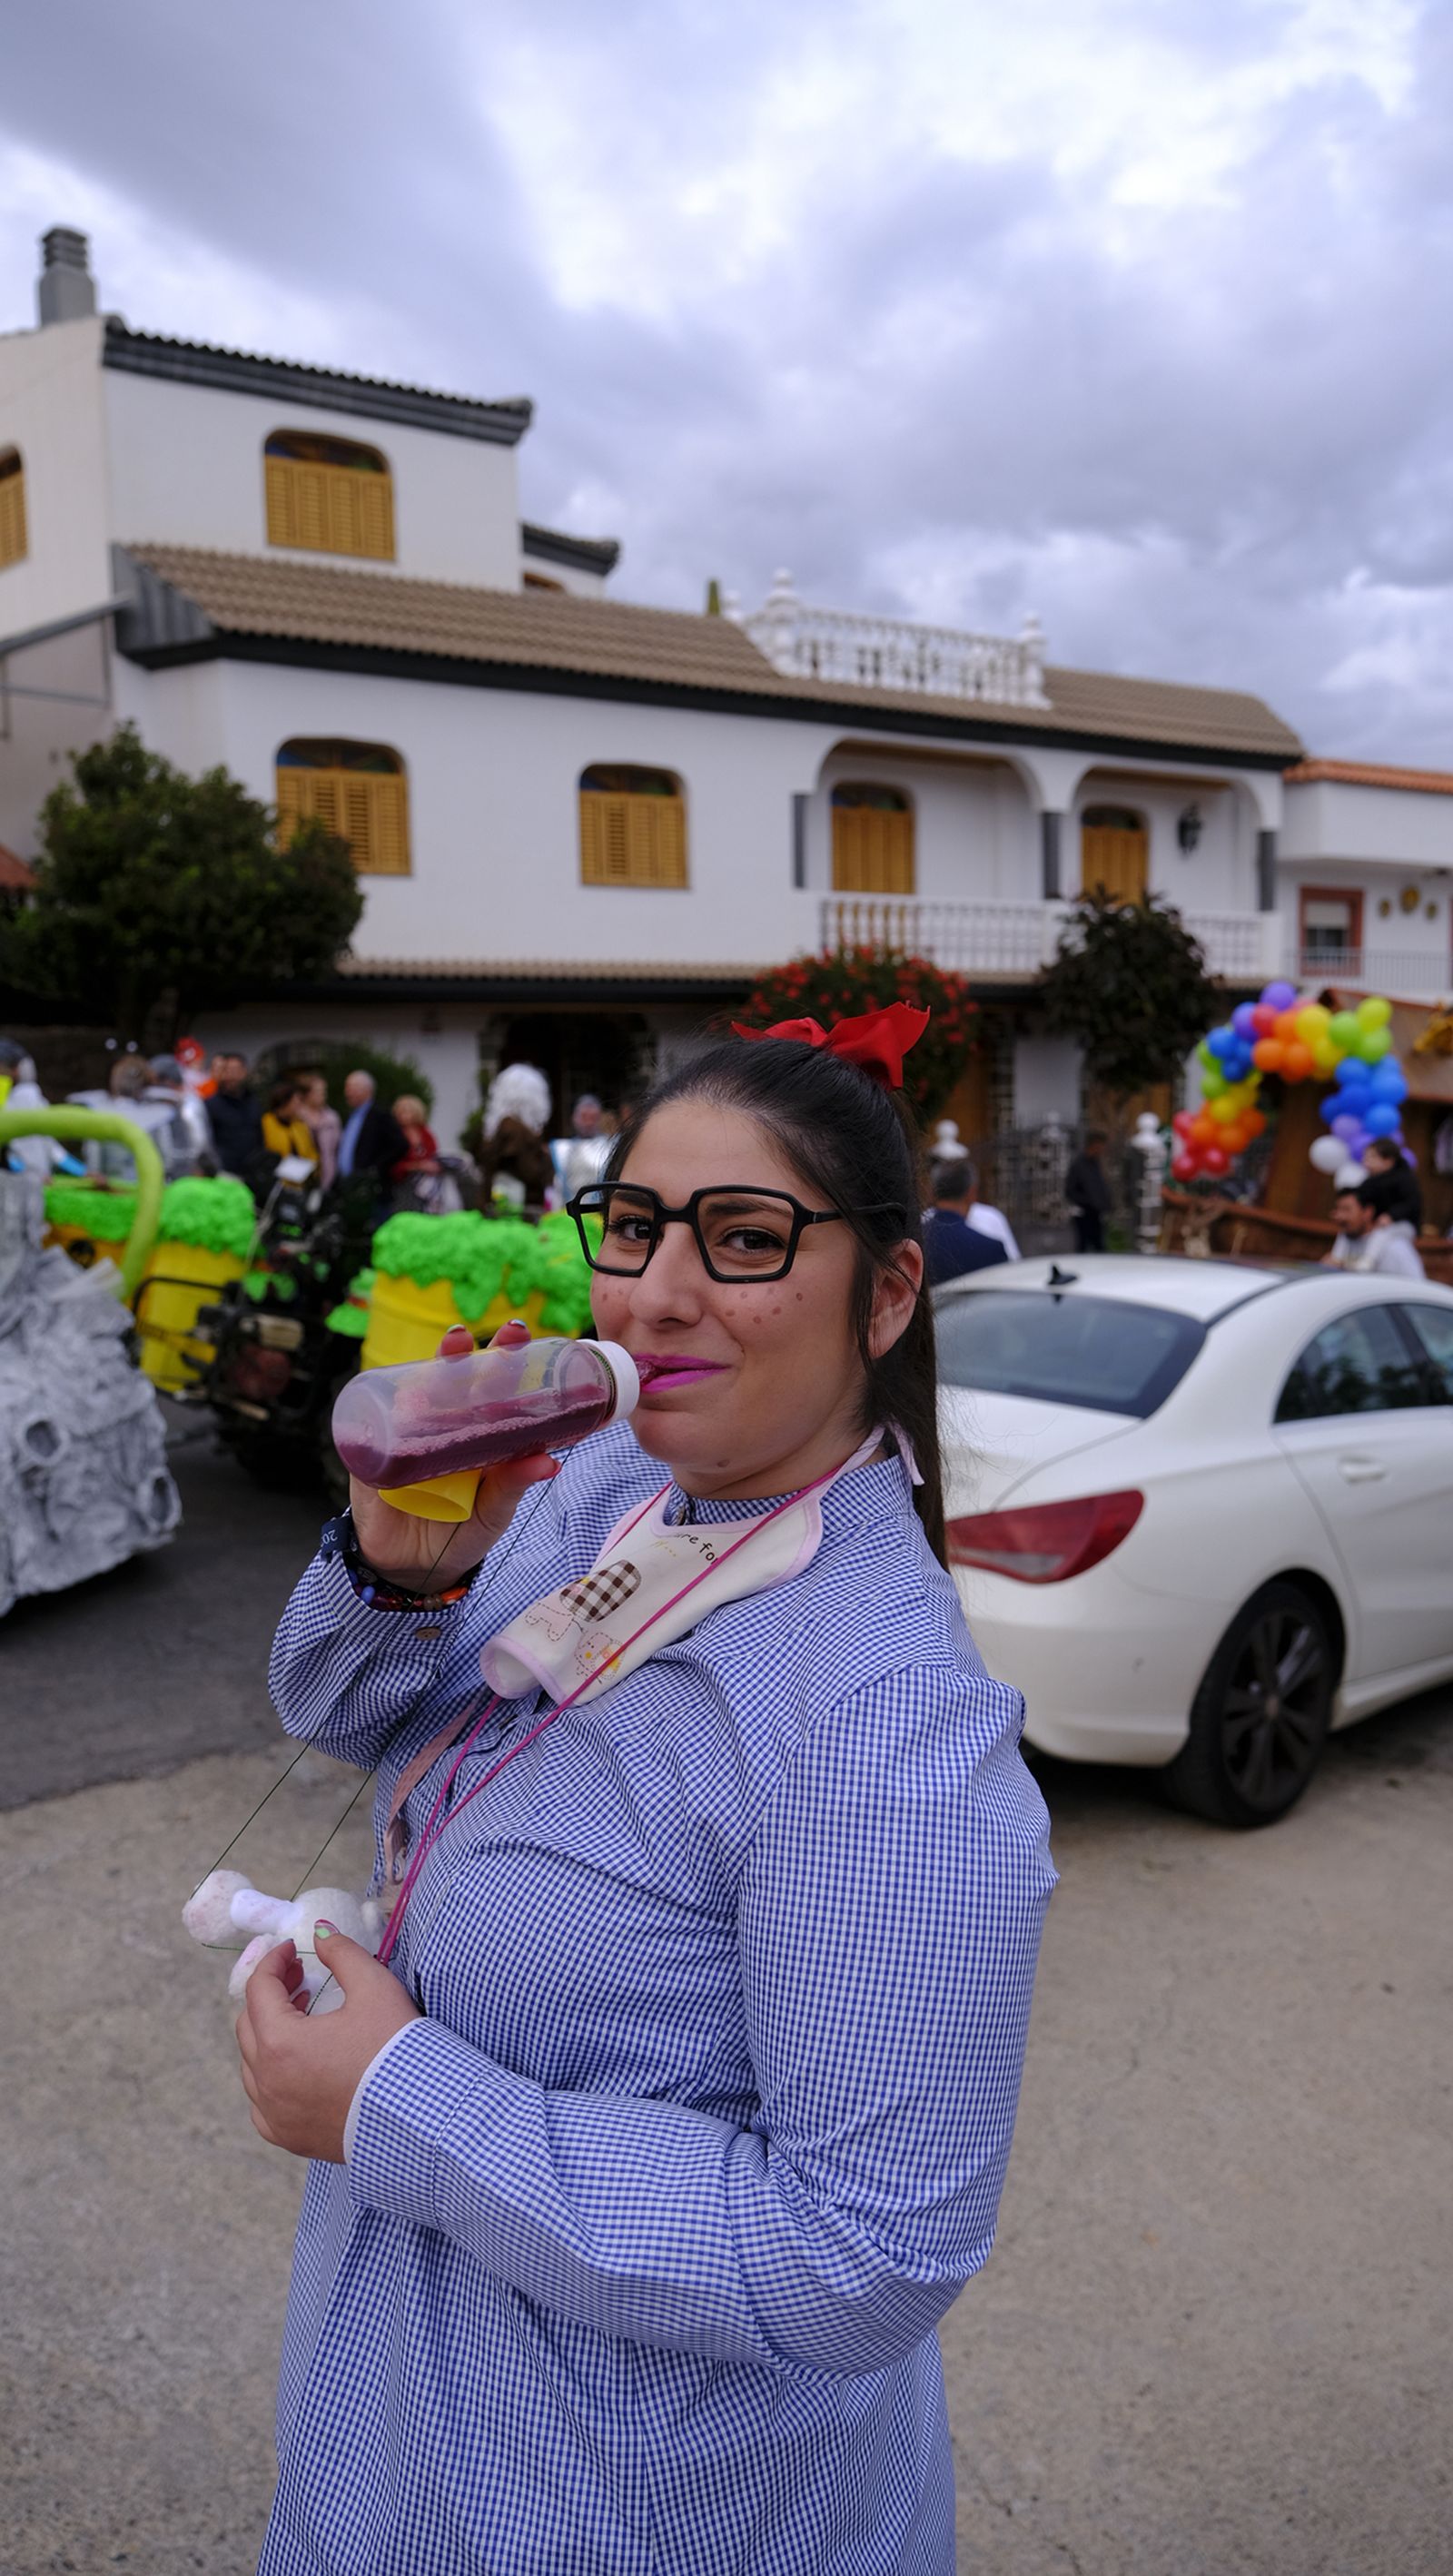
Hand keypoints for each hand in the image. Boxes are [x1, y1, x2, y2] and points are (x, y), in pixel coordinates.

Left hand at [235, 1928, 420, 2162]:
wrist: (419, 2117)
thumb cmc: (395, 2049)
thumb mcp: (374, 1987)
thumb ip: (341, 1953)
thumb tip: (320, 1932)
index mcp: (279, 2042)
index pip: (259, 1988)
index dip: (274, 1960)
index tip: (293, 1949)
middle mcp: (266, 2082)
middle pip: (249, 2024)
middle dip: (271, 1994)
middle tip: (300, 1979)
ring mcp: (273, 2115)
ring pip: (252, 2064)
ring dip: (269, 2034)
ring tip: (302, 2016)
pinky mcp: (287, 2137)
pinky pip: (262, 2103)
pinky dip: (271, 2077)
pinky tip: (296, 2066)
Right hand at [348, 1319, 558, 1590]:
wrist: (415, 1571)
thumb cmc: (461, 1532)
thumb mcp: (493, 1510)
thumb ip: (513, 1483)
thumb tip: (549, 1461)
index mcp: (475, 1434)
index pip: (487, 1387)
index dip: (501, 1357)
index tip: (518, 1333)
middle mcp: (440, 1428)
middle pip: (449, 1381)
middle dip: (461, 1353)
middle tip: (476, 1337)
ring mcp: (406, 1439)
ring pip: (414, 1397)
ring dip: (427, 1373)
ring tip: (448, 1356)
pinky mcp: (375, 1459)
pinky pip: (380, 1432)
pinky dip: (392, 1416)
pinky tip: (407, 1403)